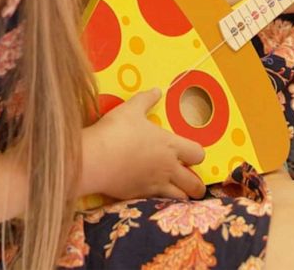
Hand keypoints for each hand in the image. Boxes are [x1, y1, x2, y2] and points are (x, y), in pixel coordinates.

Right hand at [84, 89, 205, 200]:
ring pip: (181, 198)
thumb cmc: (116, 131)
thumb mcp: (130, 109)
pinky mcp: (140, 197)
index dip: (197, 155)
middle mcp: (168, 168)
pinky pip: (158, 204)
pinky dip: (161, 203)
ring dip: (182, 196)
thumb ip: (145, 99)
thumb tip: (157, 89)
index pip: (198, 154)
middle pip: (195, 183)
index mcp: (170, 145)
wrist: (95, 159)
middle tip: (193, 184)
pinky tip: (155, 198)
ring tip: (179, 194)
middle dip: (197, 185)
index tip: (190, 154)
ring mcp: (155, 185)